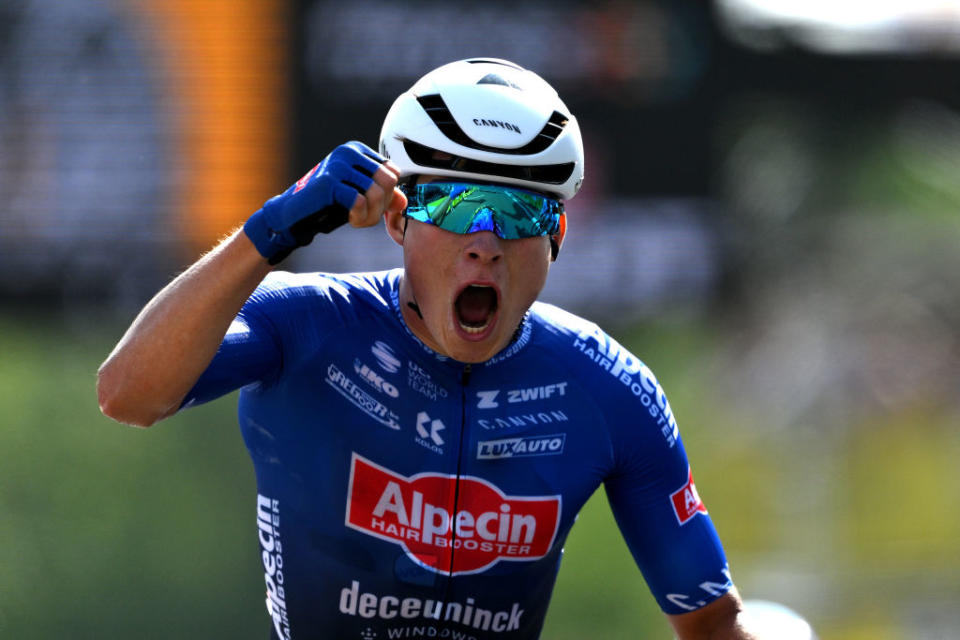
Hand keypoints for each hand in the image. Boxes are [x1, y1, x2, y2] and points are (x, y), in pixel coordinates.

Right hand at [244, 141, 401, 263]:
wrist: (294, 214)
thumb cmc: (327, 205)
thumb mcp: (360, 198)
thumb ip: (383, 196)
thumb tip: (404, 201)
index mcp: (357, 149)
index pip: (393, 170)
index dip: (389, 193)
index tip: (373, 206)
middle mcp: (348, 151)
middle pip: (388, 180)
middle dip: (382, 204)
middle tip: (367, 216)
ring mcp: (338, 164)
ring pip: (377, 191)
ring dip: (372, 214)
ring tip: (359, 220)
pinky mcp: (329, 182)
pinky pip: (361, 201)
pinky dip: (361, 217)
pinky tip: (351, 220)